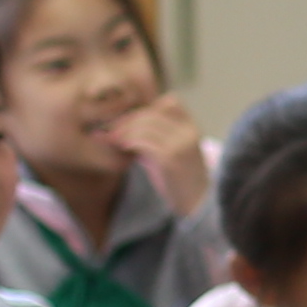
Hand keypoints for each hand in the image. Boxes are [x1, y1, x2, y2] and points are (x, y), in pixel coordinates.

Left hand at [109, 95, 212, 217]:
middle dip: (128, 121)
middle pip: (151, 114)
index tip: (129, 122)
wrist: (197, 204)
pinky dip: (129, 143)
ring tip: (114, 141)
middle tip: (111, 132)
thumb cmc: (178, 179)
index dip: (147, 109)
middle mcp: (189, 132)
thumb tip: (109, 130)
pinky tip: (124, 149)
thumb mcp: (168, 152)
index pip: (170, 102)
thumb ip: (148, 138)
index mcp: (192, 127)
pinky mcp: (171, 160)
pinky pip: (144, 142)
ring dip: (125, 132)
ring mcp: (181, 145)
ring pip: (146, 126)